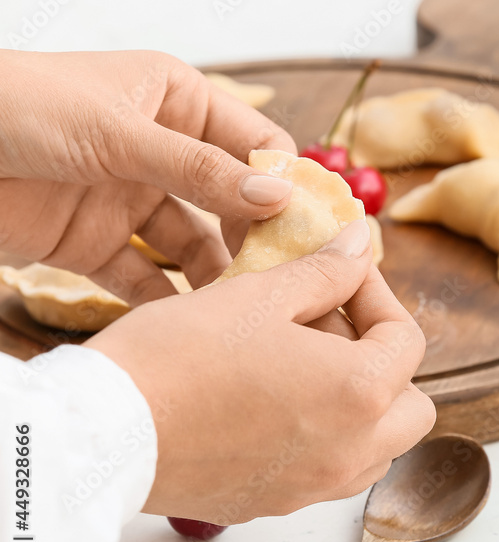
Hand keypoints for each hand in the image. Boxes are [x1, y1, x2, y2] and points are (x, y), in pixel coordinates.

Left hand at [0, 49, 297, 303]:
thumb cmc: (17, 110)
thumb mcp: (118, 132)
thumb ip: (200, 169)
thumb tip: (279, 198)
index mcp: (176, 102)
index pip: (256, 143)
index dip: (286, 183)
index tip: (313, 228)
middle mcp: (163, 151)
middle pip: (233, 201)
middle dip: (260, 238)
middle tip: (288, 281)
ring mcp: (131, 198)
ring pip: (196, 244)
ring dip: (219, 276)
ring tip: (246, 310)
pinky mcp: (99, 243)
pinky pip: (147, 277)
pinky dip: (168, 301)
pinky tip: (193, 326)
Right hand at [85, 221, 436, 522]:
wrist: (104, 434)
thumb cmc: (178, 357)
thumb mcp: (258, 295)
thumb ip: (324, 272)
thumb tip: (361, 243)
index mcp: (360, 392)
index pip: (406, 340)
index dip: (378, 296)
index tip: (343, 276)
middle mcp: (351, 450)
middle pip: (411, 407)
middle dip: (387, 364)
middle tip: (336, 329)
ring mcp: (315, 486)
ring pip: (377, 448)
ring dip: (363, 406)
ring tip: (307, 366)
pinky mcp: (276, 505)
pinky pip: (328, 473)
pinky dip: (324, 439)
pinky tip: (274, 404)